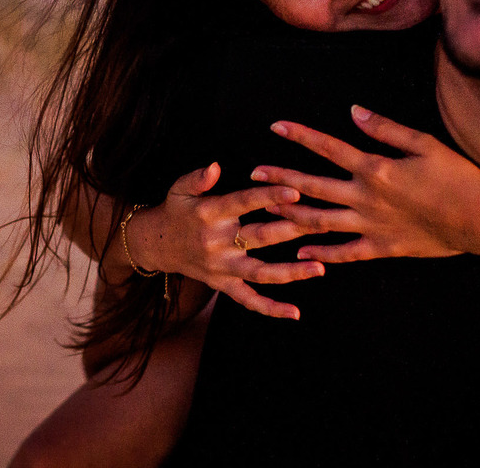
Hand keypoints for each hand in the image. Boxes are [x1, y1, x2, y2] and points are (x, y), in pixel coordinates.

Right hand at [126, 163, 325, 319]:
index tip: (296, 191)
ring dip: (292, 272)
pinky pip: (248, 300)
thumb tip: (215, 166)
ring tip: (320, 268)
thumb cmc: (176, 210)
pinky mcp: (222, 285)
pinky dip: (271, 309)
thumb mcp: (179, 189)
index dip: (269, 196)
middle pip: (260, 237)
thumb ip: (197, 178)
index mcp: (209, 213)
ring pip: (260, 272)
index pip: (243, 202)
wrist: (155, 244)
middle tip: (325, 223)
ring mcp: (221, 267)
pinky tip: (295, 313)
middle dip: (294, 230)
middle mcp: (216, 242)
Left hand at [252, 106, 479, 262]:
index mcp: (375, 168)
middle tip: (254, 172)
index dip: (299, 136)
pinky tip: (300, 253)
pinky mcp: (382, 247)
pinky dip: (321, 253)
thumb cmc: (458, 175)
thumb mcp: (424, 143)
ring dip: (290, 215)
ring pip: (320, 222)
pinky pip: (344, 253)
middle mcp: (366, 197)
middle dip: (280, 178)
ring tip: (265, 209)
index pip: (328, 148)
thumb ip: (385, 128)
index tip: (275, 126)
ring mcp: (371, 225)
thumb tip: (353, 111)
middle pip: (312, 187)